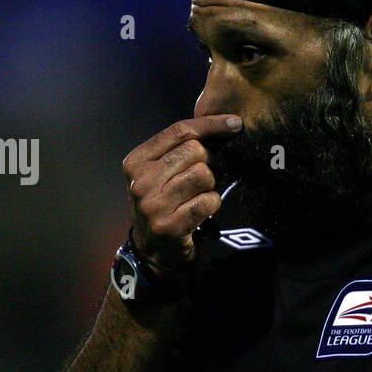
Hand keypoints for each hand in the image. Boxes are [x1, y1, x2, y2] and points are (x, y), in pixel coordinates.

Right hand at [122, 115, 242, 269]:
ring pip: (204, 174)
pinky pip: (209, 201)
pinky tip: (201, 211)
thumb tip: (225, 125)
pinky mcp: (170, 225)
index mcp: (136, 161)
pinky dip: (212, 204)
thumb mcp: (159, 172)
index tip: (235, 123)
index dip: (211, 124)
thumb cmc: (163, 202)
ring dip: (210, 185)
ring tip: (198, 195)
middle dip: (209, 161)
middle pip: (195, 150)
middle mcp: (141, 181)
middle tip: (204, 177)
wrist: (153, 248)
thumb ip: (180, 149)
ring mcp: (154, 204)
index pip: (180, 130)